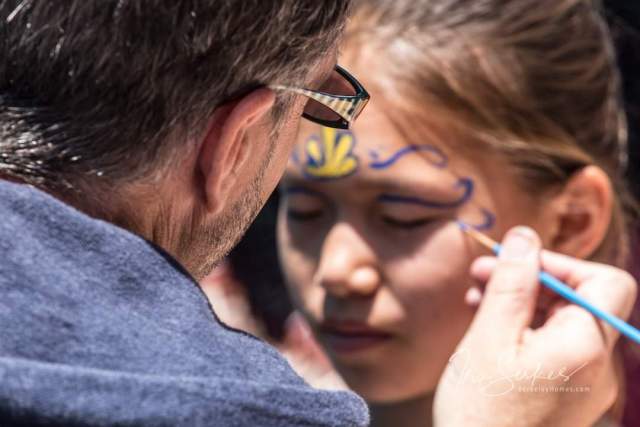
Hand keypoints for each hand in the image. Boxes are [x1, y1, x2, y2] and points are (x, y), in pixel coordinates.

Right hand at [433, 226, 636, 426]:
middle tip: (480, 276)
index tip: (514, 263)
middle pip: (582, 301)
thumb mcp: (488, 338)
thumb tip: (524, 237)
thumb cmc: (482, 412)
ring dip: (524, 304)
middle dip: (531, 281)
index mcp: (586, 348)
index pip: (605, 282)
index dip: (561, 263)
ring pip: (565, 324)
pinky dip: (527, 332)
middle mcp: (599, 366)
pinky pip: (557, 350)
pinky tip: (490, 333)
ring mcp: (587, 386)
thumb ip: (511, 283)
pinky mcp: (570, 399)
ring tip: (477, 302)